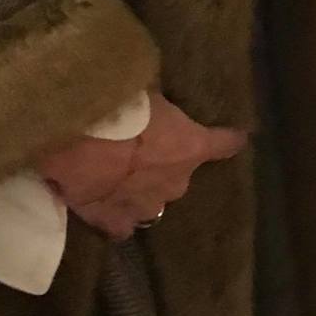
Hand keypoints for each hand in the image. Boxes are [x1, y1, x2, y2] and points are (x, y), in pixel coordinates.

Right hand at [37, 92, 245, 242]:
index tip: (238, 138)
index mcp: (191, 147)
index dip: (229, 140)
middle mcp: (176, 182)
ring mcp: (146, 206)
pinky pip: (123, 224)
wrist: (76, 140)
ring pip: (152, 202)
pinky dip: (117, 216)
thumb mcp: (146, 91)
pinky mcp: (115, 221)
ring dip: (142, 191)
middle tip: (142, 150)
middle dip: (165, 166)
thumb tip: (156, 92)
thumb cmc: (118, 105)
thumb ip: (157, 100)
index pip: (224, 143)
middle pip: (179, 176)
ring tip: (119, 179)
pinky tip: (105, 207)